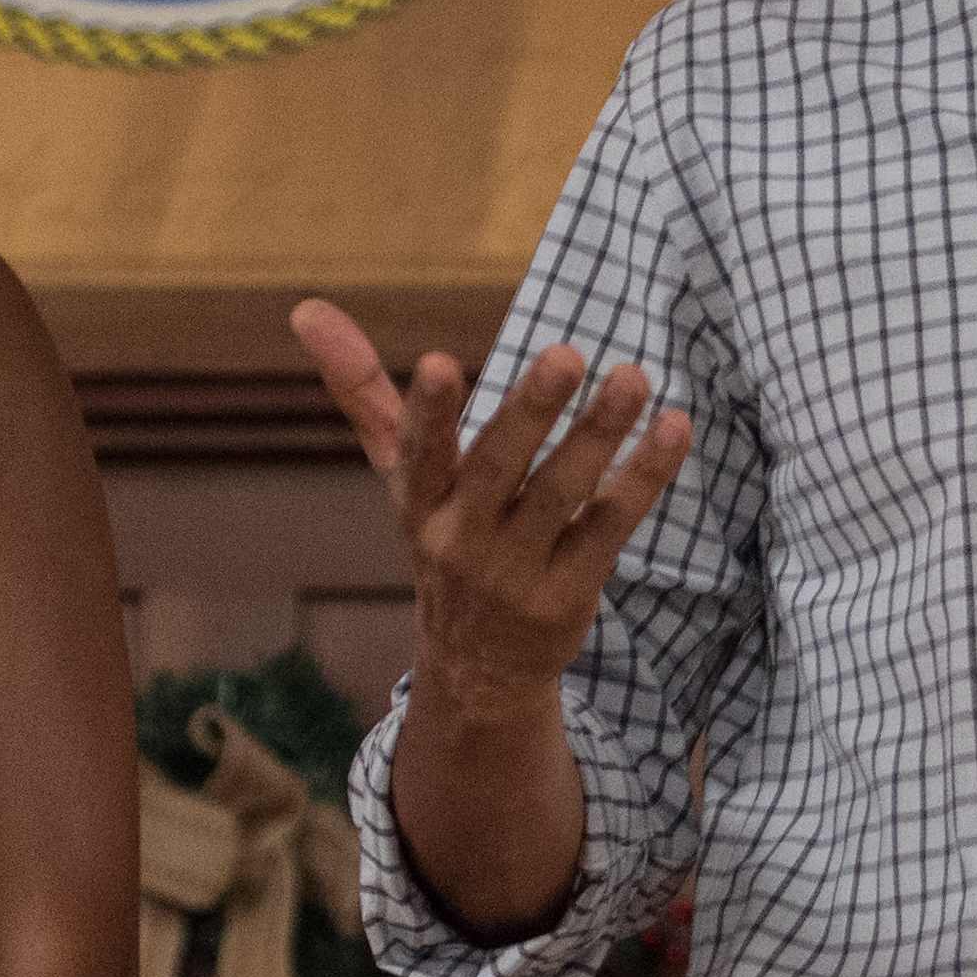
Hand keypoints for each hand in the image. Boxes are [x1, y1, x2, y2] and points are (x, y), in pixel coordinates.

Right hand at [291, 304, 692, 716]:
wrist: (478, 669)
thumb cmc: (443, 538)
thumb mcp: (399, 473)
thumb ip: (362, 389)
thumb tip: (304, 307)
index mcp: (418, 501)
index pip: (418, 454)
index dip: (428, 412)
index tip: (439, 363)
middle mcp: (461, 538)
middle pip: (498, 470)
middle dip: (531, 412)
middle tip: (566, 354)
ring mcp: (517, 571)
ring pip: (562, 497)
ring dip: (599, 436)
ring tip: (632, 378)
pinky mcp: (569, 593)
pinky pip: (610, 528)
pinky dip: (644, 478)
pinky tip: (672, 428)